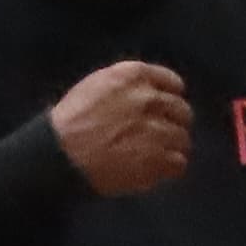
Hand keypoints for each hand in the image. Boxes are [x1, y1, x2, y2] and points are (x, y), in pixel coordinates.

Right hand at [50, 60, 191, 195]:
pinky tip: (155, 169)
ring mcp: (157, 130)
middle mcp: (150, 99)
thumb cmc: (72, 119)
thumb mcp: (97, 85)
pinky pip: (179, 163)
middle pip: (183, 111)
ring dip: (171, 147)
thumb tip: (151, 93)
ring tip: (154, 155)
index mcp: (134, 76)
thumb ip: (127, 86)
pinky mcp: (159, 159)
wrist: (62, 153)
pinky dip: (169, 167)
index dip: (170, 96)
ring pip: (183, 139)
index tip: (165, 108)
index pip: (172, 82)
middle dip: (174, 123)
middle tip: (159, 135)